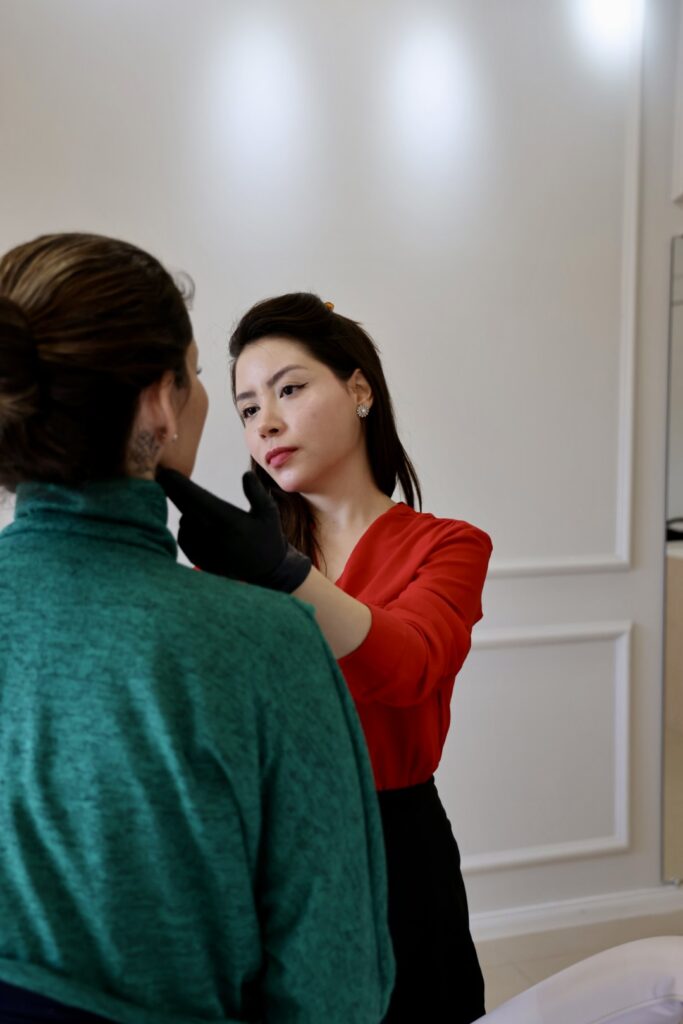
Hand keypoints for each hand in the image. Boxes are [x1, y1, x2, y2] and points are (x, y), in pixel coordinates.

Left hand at [157, 468, 311, 592]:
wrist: (267, 571)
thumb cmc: (268, 536)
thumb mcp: (269, 512)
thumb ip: (256, 492)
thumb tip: (246, 474)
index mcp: (231, 521)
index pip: (198, 498)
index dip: (180, 484)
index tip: (167, 471)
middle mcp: (216, 536)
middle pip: (185, 508)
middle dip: (172, 491)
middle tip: (162, 475)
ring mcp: (207, 551)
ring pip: (184, 523)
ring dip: (185, 511)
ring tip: (192, 505)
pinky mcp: (202, 561)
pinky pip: (184, 540)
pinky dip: (186, 529)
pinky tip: (194, 522)